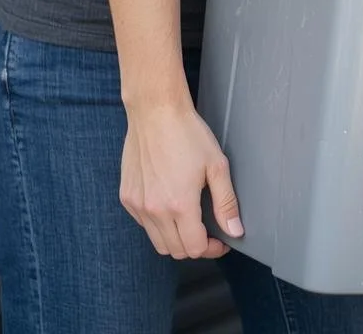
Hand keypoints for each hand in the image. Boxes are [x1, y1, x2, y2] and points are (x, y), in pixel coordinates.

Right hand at [120, 101, 242, 259]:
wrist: (155, 112)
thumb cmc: (188, 134)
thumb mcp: (216, 166)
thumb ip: (226, 203)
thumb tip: (235, 230)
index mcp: (179, 204)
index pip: (195, 248)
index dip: (212, 249)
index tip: (221, 240)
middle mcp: (154, 209)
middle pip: (175, 250)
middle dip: (195, 247)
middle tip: (209, 233)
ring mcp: (137, 204)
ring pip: (157, 242)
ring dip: (176, 239)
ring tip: (191, 221)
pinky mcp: (127, 197)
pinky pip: (143, 224)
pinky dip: (158, 225)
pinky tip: (171, 206)